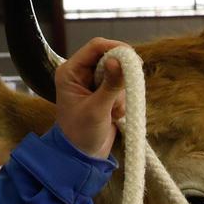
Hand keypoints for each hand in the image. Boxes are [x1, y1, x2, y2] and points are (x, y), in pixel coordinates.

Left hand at [56, 37, 129, 159]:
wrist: (82, 157)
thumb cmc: (81, 134)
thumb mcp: (97, 110)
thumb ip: (110, 85)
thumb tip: (119, 60)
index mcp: (70, 72)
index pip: (95, 47)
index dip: (115, 49)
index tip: (132, 60)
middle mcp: (81, 73)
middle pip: (109, 58)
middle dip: (120, 77)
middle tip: (121, 95)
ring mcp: (93, 83)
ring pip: (118, 74)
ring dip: (121, 93)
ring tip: (112, 112)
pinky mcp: (104, 93)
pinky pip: (121, 87)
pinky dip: (122, 100)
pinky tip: (114, 115)